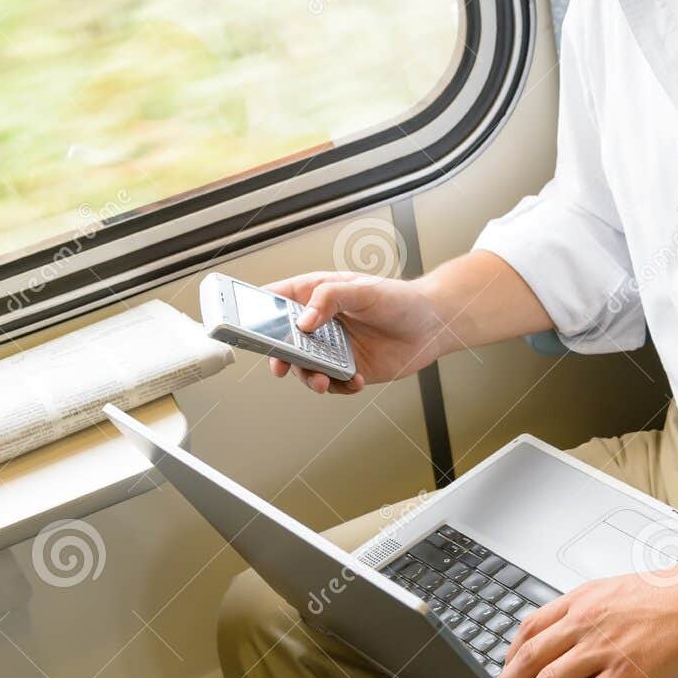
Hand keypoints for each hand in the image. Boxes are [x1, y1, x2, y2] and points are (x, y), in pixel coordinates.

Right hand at [263, 271, 446, 395]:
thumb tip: (303, 322)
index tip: (244, 325)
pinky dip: (338, 386)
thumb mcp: (364, 290)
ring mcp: (333, 347)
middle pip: (285, 340)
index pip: (277, 299)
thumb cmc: (400, 298)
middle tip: (281, 365)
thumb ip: (330, 299)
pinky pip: (332, 383)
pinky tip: (356, 381)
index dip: (256, 310)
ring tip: (322, 380)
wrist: (433, 326)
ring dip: (309, 376)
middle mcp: (321, 322)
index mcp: (318, 294)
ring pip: (305, 366)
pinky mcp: (348, 368)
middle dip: (280, 355)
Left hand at [496, 555, 677, 677]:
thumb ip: (601, 608)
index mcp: (588, 598)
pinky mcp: (625, 675)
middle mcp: (588, 620)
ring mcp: (605, 648)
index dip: (513, 651)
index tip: (506, 666)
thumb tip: (587, 625)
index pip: (534, 625)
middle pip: (532, 654)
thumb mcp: (627, 590)